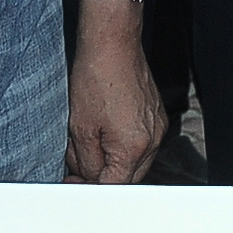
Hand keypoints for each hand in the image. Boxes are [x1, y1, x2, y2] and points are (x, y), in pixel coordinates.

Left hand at [63, 1, 162, 182]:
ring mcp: (157, 127)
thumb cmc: (95, 77)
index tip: (75, 182)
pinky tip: (105, 133)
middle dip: (103, 178)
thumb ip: (86, 161)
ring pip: (136, 162)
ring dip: (114, 162)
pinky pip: (142, 143)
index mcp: (133, 147)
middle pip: (129, 178)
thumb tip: (88, 177)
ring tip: (89, 146)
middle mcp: (152, 140)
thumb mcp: (80, 128)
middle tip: (78, 169)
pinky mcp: (156, 116)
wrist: (112, 44)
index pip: (114, 186)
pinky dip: (123, 146)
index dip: (90, 188)